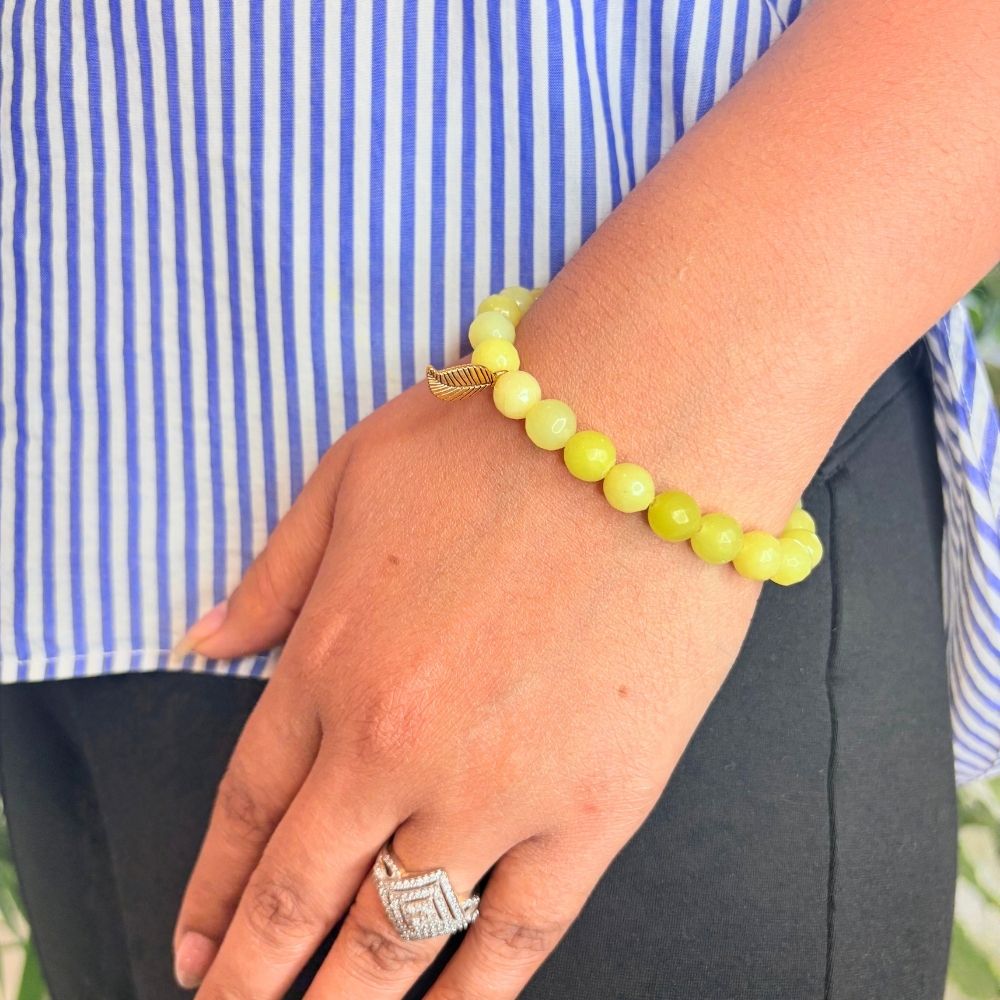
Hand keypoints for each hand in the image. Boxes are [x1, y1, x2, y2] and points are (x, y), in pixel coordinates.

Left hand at [170, 362, 767, 997]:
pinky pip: (515, 940)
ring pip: (392, 938)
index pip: (245, 811)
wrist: (646, 428)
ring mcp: (491, 789)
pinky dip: (468, 998)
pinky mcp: (591, 810)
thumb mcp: (351, 477)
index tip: (194, 945)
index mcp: (326, 662)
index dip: (213, 890)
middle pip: (299, 895)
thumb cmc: (502, 439)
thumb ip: (273, 574)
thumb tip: (202, 639)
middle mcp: (389, 746)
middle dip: (251, 979)